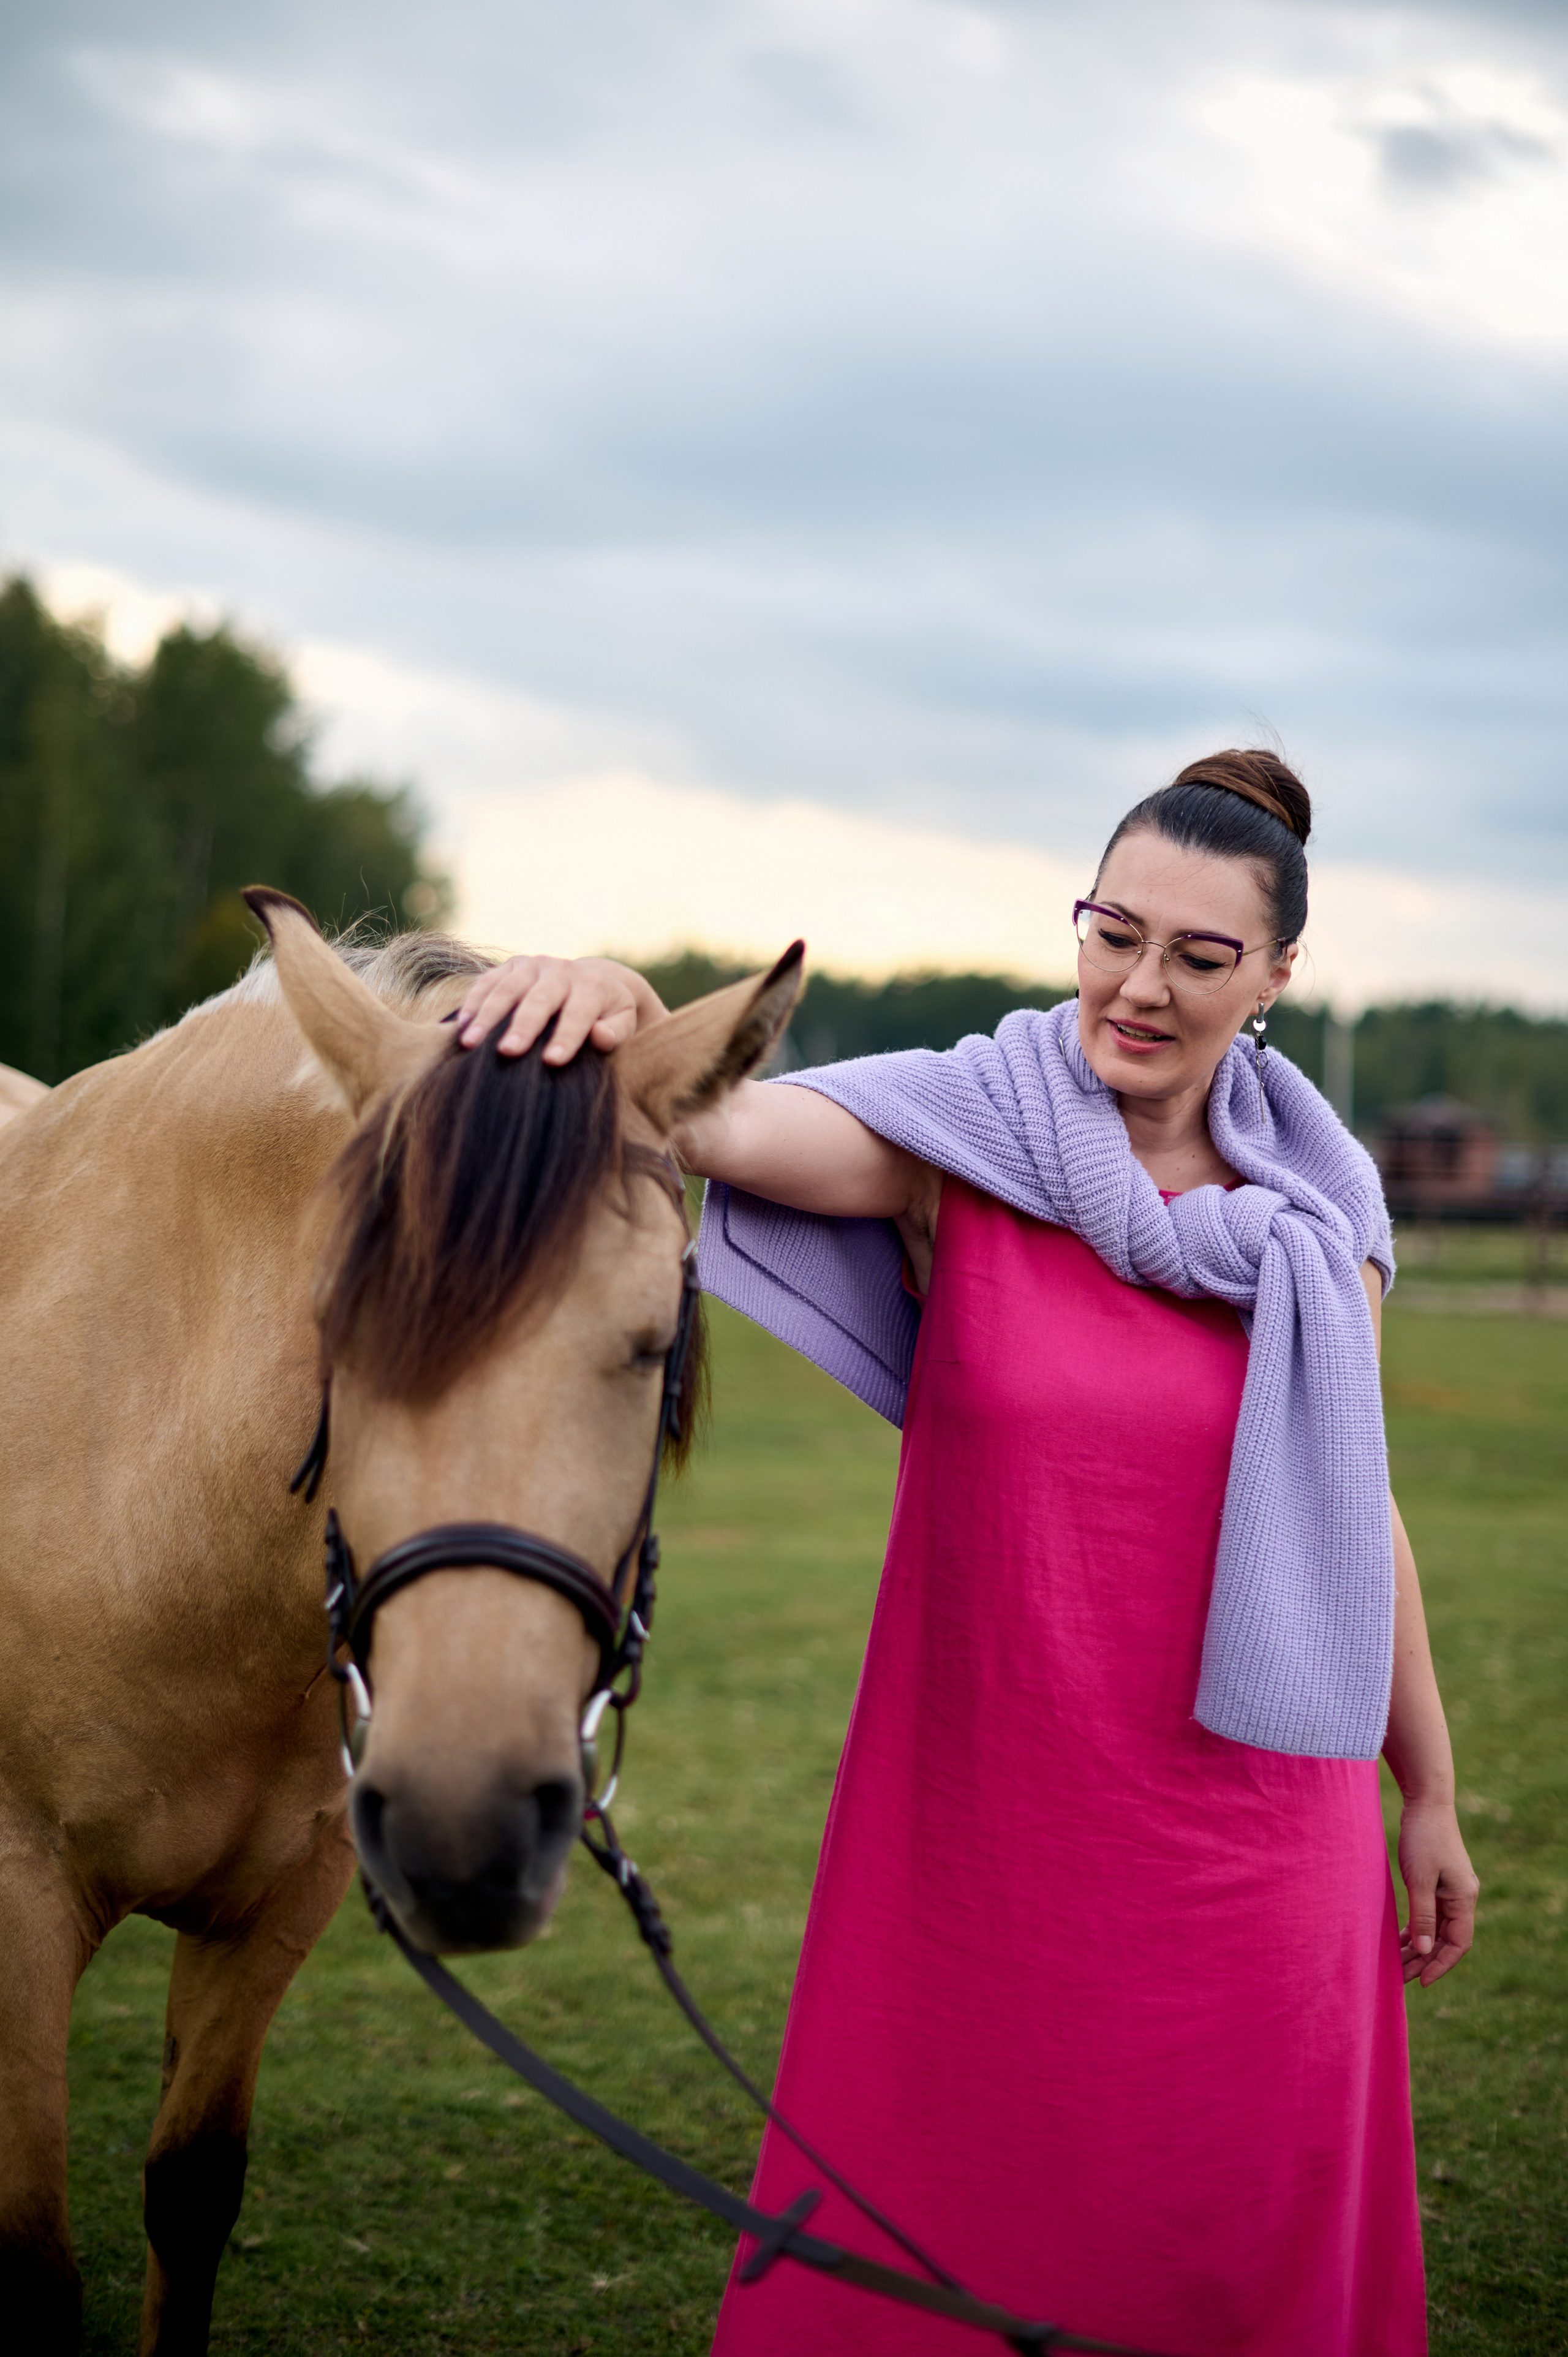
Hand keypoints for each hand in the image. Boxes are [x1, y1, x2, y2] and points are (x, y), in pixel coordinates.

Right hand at [455, 956, 657, 1063]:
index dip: (567, 1037)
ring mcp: (535, 965)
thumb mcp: (623, 1022)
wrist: (593, 979)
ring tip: (470, 1043)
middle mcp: (562, 970)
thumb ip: (616, 1032)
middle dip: (523, 1026)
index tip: (553, 1062)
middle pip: (540, 999)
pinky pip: (488, 981)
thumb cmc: (607, 1014)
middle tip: (507, 1053)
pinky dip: (473, 1002)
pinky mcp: (512, 965)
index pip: (579, 1013)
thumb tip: (599, 1036)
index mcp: (593, 985)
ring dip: (487, 1016)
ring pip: (508, 988)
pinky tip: (462, 1026)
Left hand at [1396, 1794, 1478, 1986]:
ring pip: (1437, 1929)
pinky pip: (1430, 1914)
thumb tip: (1424, 1952)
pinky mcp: (1439, 1882)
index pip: (1458, 1944)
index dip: (1440, 1965)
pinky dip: (1416, 1928)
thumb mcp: (1419, 1879)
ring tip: (1397, 1964)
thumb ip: (1422, 1916)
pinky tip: (1400, 1939)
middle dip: (1425, 1960)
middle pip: (1446, 1940)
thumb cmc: (1422, 1837)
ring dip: (1419, 1946)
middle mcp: (1462, 1897)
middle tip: (1401, 1978)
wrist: (1426, 1802)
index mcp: (1464, 1898)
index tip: (1421, 1982)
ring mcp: (1451, 1890)